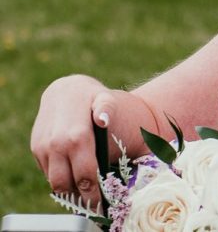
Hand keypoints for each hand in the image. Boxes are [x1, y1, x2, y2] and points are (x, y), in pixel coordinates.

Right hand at [30, 75, 122, 207]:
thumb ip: (106, 108)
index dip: (93, 192)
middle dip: (80, 196)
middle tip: (93, 202)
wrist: (64, 90)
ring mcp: (43, 147)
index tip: (102, 203)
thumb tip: (104, 120)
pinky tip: (72, 175)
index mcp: (77, 136)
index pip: (85, 175)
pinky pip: (46, 171)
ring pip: (54, 180)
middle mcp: (56, 144)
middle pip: (66, 184)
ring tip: (84, 192)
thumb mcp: (103, 97)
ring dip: (67, 188)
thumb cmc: (89, 96)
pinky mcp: (35, 148)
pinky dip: (58, 176)